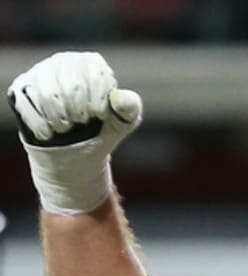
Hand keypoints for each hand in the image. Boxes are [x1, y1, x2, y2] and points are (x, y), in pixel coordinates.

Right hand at [8, 51, 142, 215]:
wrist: (77, 144)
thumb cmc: (104, 127)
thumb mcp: (122, 121)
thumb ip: (128, 109)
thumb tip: (122, 99)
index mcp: (91, 64)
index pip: (93, 75)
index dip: (97, 100)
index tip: (99, 115)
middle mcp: (63, 61)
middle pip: (69, 86)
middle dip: (78, 112)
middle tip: (82, 123)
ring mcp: (40, 73)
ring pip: (45, 94)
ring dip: (59, 119)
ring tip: (67, 128)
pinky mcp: (21, 88)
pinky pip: (25, 103)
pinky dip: (41, 124)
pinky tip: (50, 133)